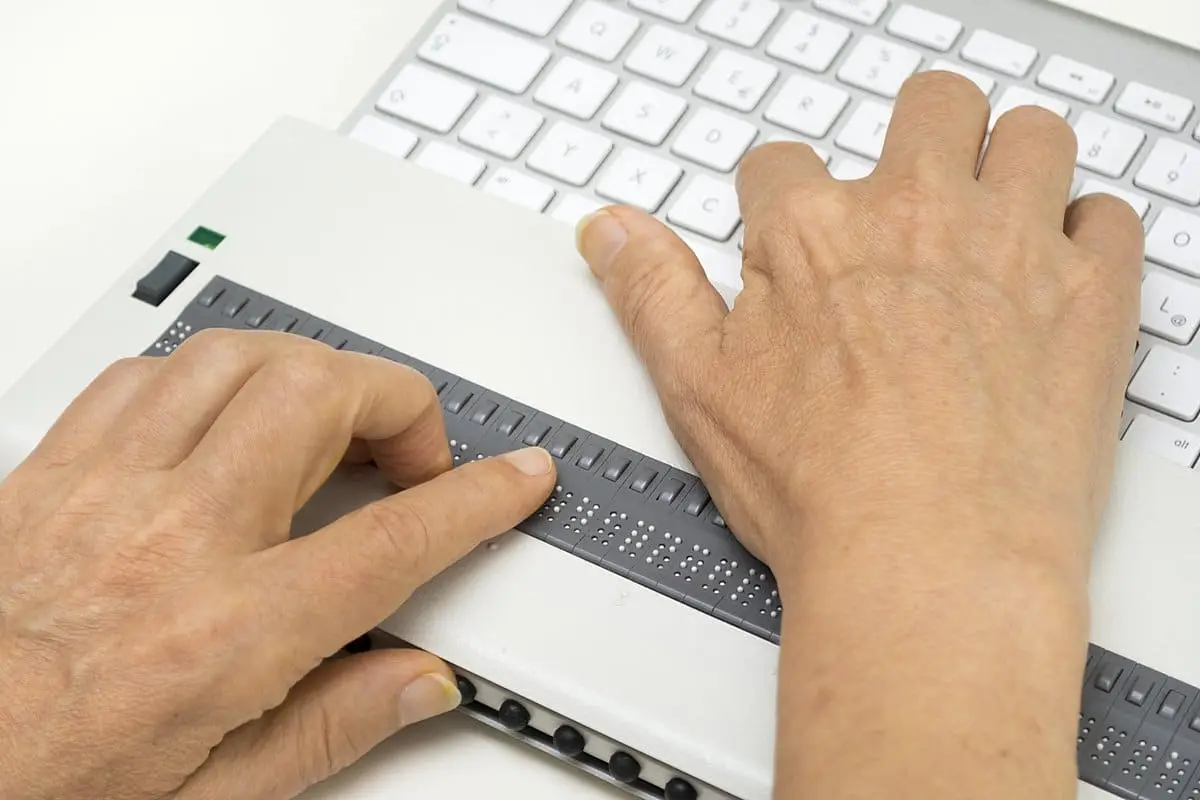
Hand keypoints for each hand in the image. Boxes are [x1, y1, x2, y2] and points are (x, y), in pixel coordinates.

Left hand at [0, 331, 555, 799]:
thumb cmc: (43, 784)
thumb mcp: (213, 798)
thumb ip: (332, 730)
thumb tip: (419, 681)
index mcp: (224, 635)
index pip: (392, 540)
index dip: (475, 498)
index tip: (514, 475)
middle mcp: (169, 542)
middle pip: (318, 398)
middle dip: (397, 404)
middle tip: (410, 456)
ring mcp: (103, 492)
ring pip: (235, 358)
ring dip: (309, 374)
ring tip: (332, 421)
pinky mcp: (50, 471)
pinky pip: (145, 374)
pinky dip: (210, 377)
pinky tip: (225, 417)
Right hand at [576, 72, 1144, 799]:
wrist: (930, 561)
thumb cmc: (820, 489)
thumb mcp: (696, 386)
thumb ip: (649, 291)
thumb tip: (608, 230)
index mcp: (811, 232)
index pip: (782, 165)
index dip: (780, 201)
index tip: (793, 239)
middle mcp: (914, 214)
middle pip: (928, 109)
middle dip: (915, 139)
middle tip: (911, 202)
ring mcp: (1011, 245)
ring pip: (1030, 136)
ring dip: (1012, 163)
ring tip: (993, 221)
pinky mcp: (1090, 295)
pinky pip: (1108, 217)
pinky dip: (1087, 235)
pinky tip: (1055, 275)